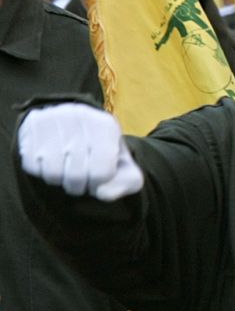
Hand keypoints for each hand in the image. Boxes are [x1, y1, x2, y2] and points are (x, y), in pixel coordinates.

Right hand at [17, 103, 141, 199]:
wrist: (76, 125)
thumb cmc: (102, 150)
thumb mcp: (124, 166)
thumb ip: (126, 183)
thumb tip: (102, 193)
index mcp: (106, 127)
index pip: (102, 172)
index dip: (99, 184)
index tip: (98, 179)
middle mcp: (80, 117)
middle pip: (76, 175)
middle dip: (79, 185)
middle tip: (80, 180)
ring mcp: (53, 119)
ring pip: (53, 173)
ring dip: (59, 180)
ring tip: (66, 171)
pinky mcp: (31, 125)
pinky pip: (32, 166)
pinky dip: (41, 171)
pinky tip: (50, 161)